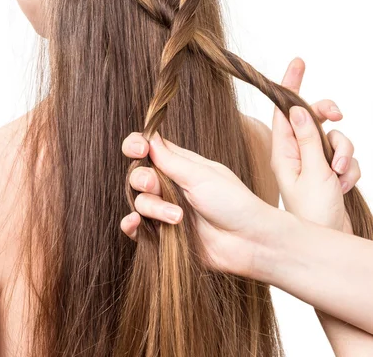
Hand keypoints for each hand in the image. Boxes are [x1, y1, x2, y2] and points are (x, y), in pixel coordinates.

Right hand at [120, 131, 272, 275]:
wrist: (248, 241)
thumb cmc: (233, 203)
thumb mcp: (201, 175)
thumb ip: (171, 159)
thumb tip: (149, 136)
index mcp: (181, 165)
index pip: (150, 148)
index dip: (136, 145)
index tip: (139, 149)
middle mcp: (171, 185)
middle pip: (138, 174)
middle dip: (141, 178)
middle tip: (153, 184)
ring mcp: (166, 210)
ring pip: (139, 201)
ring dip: (153, 207)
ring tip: (176, 217)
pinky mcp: (164, 235)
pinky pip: (136, 228)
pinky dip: (130, 225)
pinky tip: (135, 222)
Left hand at [272, 57, 359, 232]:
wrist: (328, 241)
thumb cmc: (312, 213)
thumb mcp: (312, 173)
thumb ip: (308, 140)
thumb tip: (299, 109)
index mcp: (284, 150)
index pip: (284, 110)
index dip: (289, 84)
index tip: (297, 63)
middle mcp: (298, 152)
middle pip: (314, 117)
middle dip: (329, 115)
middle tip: (337, 115)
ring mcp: (315, 161)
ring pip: (334, 137)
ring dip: (343, 154)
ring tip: (338, 176)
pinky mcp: (330, 171)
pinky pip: (345, 157)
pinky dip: (348, 169)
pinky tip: (342, 186)